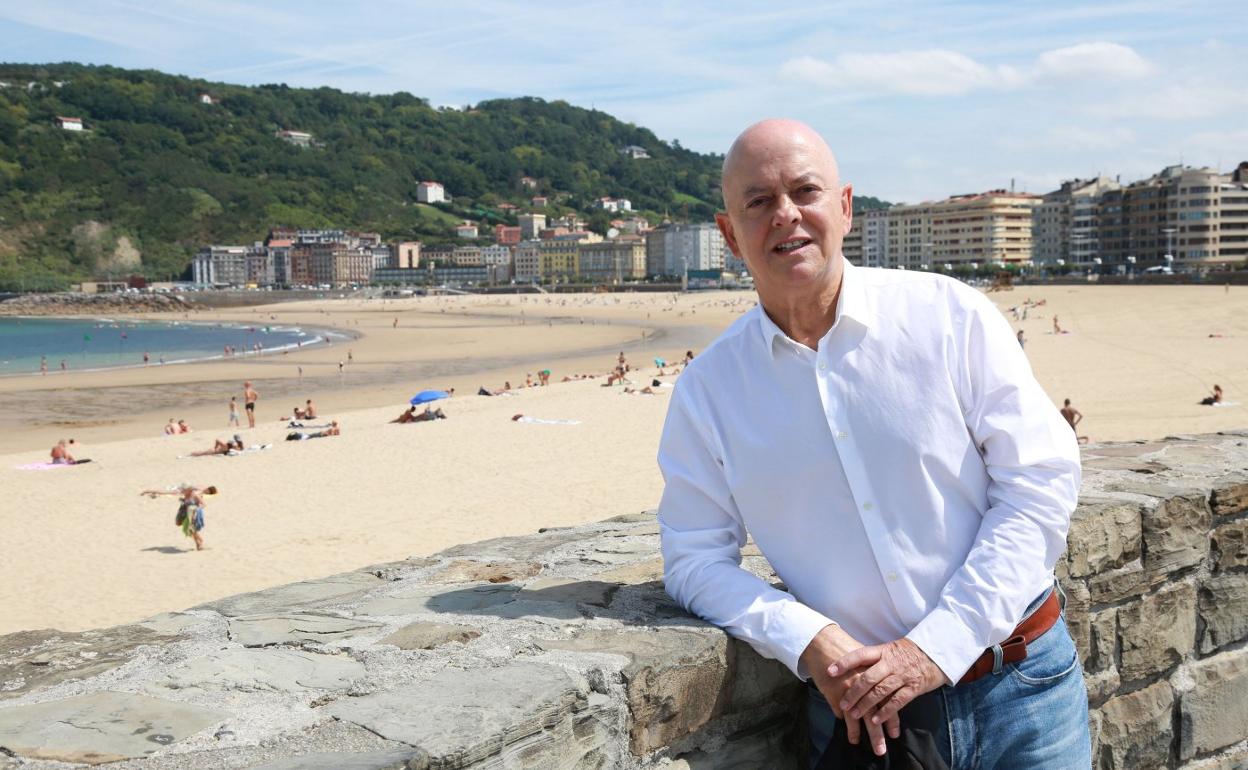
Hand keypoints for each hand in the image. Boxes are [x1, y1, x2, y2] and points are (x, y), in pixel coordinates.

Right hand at [801, 625, 899, 755]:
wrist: (822, 642)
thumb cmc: (842, 648)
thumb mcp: (862, 659)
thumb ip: (871, 674)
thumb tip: (878, 688)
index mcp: (874, 674)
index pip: (887, 699)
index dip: (891, 717)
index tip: (895, 733)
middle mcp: (864, 684)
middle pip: (877, 712)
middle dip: (881, 733)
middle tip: (885, 749)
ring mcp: (850, 691)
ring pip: (862, 718)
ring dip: (869, 735)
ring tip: (876, 749)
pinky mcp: (836, 694)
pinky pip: (844, 716)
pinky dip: (849, 728)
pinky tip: (853, 737)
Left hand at [830, 638, 945, 727]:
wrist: (938, 652)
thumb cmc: (910, 652)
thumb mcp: (891, 649)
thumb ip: (875, 659)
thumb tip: (853, 668)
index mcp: (883, 651)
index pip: (860, 655)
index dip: (844, 662)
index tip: (830, 671)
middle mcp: (891, 663)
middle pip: (868, 678)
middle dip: (853, 692)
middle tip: (843, 704)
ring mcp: (902, 675)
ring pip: (880, 691)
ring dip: (866, 704)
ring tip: (854, 714)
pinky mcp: (914, 687)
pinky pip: (897, 701)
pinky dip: (885, 712)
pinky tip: (875, 720)